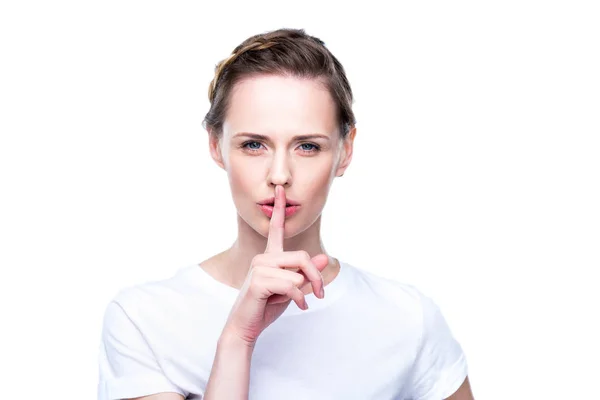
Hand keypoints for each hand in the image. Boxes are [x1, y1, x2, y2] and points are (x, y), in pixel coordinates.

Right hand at [222, 184, 328, 345]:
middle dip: (315, 277)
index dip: (279, 209)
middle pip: (301, 256)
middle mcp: (263, 258)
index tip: (281, 190)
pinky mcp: (258, 281)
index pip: (276, 229)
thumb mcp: (293, 289)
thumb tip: (325, 258)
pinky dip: (299, 299)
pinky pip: (291, 285)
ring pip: (298, 272)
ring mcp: (259, 268)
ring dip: (304, 291)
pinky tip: (298, 307)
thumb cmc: (266, 307)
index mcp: (269, 257)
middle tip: (320, 293)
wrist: (246, 327)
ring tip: (295, 302)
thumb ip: (306, 274)